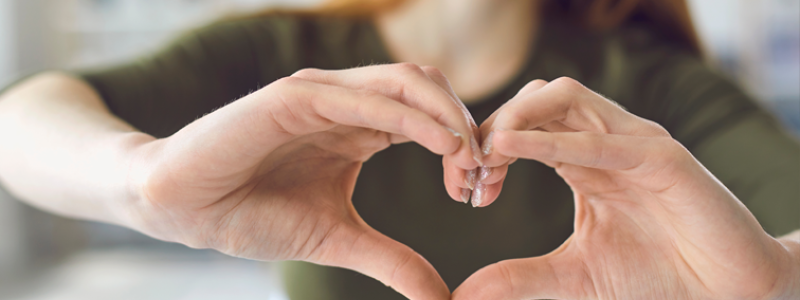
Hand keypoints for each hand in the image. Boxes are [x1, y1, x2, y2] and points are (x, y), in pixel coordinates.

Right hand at [121, 63, 483, 299]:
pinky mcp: (292, 97)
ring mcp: (321, 94)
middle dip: (466, 127)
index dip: (465, 146)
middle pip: (429, 89)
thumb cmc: (251, 214)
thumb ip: (391, 260)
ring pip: (405, 82)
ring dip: (448, 117)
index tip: (476, 191)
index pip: (431, 117)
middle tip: (481, 176)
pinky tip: (441, 145)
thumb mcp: (338, 240)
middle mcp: (347, 103)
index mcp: (361, 128)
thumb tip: (440, 298)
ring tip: (468, 161)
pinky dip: (409, 116)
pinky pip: (363, 97)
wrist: (183, 210)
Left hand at [454, 78, 799, 299]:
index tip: (461, 185)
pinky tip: (512, 149)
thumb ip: (521, 277)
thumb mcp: (573, 277)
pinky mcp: (664, 159)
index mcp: (583, 159)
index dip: (486, 147)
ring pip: (565, 97)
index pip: (523, 127)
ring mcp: (635, 143)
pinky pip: (606, 139)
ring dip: (516, 118)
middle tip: (467, 171)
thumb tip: (464, 292)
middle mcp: (606, 141)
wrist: (724, 294)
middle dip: (493, 127)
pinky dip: (556, 140)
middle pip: (536, 101)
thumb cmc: (655, 277)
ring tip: (486, 154)